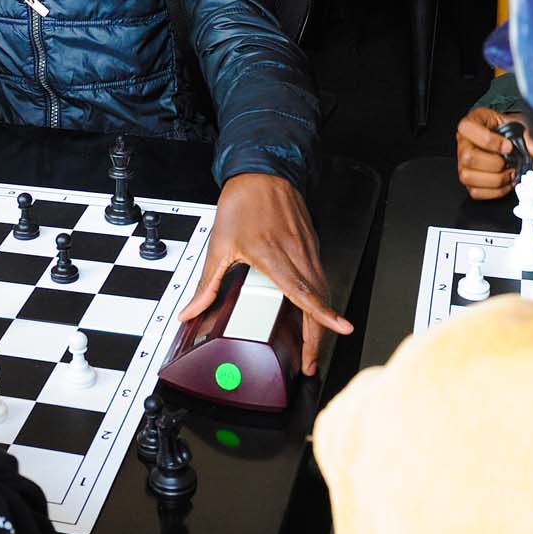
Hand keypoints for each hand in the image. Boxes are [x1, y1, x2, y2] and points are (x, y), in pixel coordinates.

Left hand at [180, 173, 350, 374]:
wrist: (262, 171)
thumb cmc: (243, 202)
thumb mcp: (219, 245)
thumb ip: (208, 284)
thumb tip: (191, 310)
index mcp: (274, 256)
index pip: (304, 291)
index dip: (323, 314)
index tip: (341, 329)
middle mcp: (297, 254)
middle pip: (318, 300)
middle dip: (320, 335)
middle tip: (310, 362)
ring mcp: (308, 249)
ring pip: (323, 290)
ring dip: (321, 320)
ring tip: (312, 346)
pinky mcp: (312, 245)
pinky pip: (320, 277)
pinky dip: (320, 300)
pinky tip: (312, 312)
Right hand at [455, 107, 532, 200]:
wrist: (507, 139)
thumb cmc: (509, 129)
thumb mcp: (519, 122)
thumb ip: (528, 132)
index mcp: (471, 123)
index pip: (468, 129)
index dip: (490, 141)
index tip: (508, 146)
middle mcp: (463, 143)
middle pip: (468, 157)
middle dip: (495, 163)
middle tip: (510, 162)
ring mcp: (463, 163)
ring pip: (468, 177)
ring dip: (495, 179)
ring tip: (510, 173)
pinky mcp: (469, 180)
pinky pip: (476, 191)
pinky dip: (495, 191)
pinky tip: (506, 182)